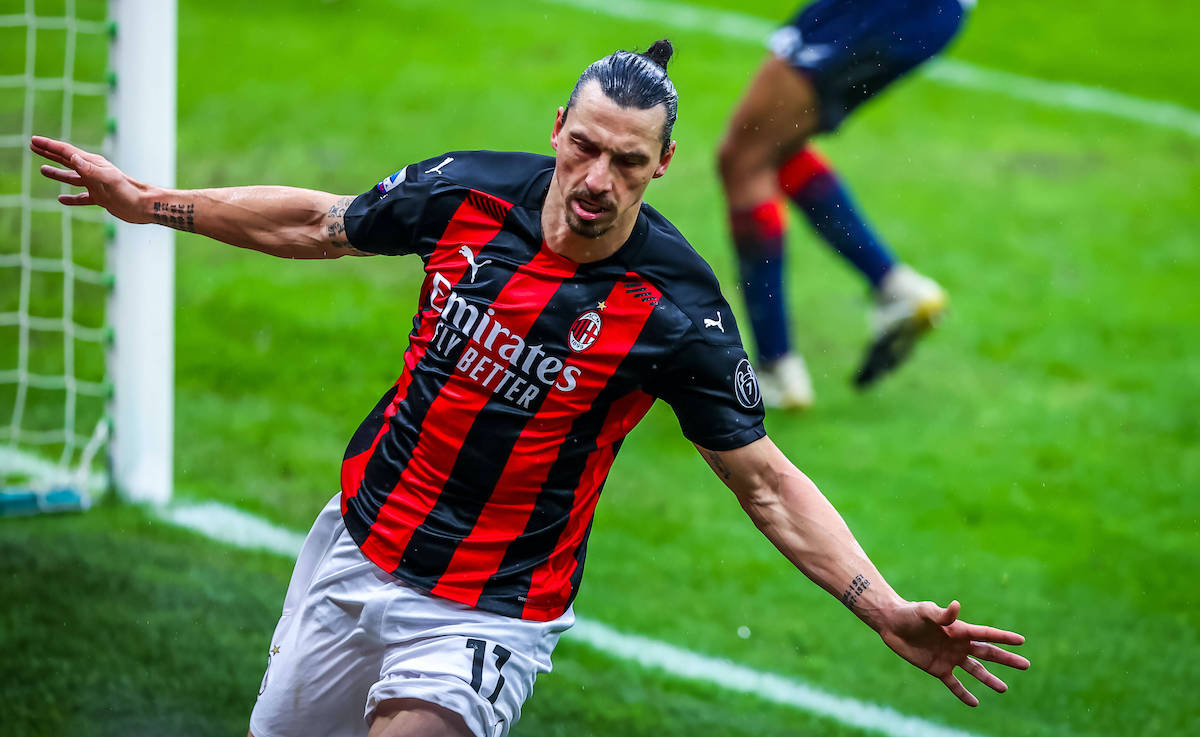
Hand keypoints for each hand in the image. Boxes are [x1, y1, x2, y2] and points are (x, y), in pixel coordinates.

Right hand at [30, 135, 150, 223]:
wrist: (144, 206)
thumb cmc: (129, 192)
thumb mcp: (108, 179)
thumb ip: (90, 169)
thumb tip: (72, 157)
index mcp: (93, 164)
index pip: (66, 152)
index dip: (49, 145)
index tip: (33, 140)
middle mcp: (93, 172)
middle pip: (66, 160)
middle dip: (49, 153)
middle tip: (33, 146)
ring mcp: (96, 185)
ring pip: (72, 178)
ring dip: (57, 173)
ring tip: (41, 169)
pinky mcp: (100, 198)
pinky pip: (81, 197)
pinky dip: (70, 198)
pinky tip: (61, 199)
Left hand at [878, 599, 1028, 706]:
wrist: (892, 624)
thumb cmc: (910, 613)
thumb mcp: (925, 612)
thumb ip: (942, 614)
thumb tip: (956, 606)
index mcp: (959, 630)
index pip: (986, 634)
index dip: (1004, 638)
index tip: (1022, 641)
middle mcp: (958, 645)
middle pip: (987, 653)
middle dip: (1006, 659)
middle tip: (1026, 665)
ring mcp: (949, 658)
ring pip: (975, 670)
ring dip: (989, 679)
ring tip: (1004, 689)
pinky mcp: (937, 669)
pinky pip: (954, 684)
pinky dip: (963, 693)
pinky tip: (974, 703)